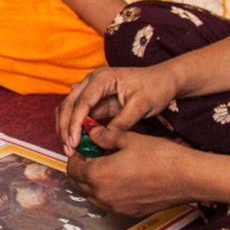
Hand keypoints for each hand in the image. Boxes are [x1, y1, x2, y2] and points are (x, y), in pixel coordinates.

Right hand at [54, 63, 178, 154]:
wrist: (164, 80)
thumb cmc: (155, 88)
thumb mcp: (141, 106)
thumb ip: (122, 122)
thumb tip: (103, 138)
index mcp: (102, 78)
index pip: (81, 103)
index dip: (74, 124)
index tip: (74, 143)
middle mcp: (92, 81)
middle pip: (68, 104)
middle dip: (65, 128)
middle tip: (69, 150)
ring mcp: (92, 90)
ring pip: (69, 109)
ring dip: (67, 129)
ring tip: (70, 149)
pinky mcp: (96, 100)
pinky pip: (80, 114)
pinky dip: (76, 128)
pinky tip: (79, 143)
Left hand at [66, 130, 193, 216]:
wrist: (186, 177)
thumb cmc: (159, 156)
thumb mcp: (128, 139)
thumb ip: (105, 137)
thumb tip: (92, 133)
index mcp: (98, 175)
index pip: (72, 169)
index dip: (74, 157)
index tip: (82, 148)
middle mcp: (103, 195)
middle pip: (79, 185)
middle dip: (81, 170)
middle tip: (91, 156)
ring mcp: (116, 207)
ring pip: (92, 196)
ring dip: (92, 182)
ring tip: (105, 166)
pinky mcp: (129, 212)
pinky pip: (108, 203)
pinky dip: (106, 192)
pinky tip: (119, 178)